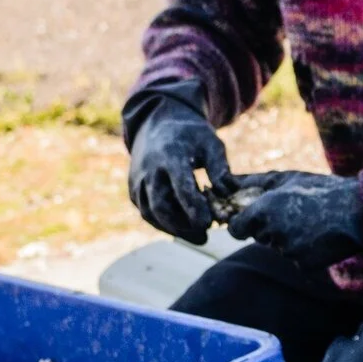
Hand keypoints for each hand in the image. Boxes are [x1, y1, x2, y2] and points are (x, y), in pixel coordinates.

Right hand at [127, 94, 232, 243]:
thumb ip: (220, 169)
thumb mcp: (211, 143)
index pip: (180, 187)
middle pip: (161, 205)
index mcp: (171, 155)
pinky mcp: (134, 190)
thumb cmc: (191, 135)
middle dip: (182, 224)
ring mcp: (138, 180)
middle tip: (205, 234)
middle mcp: (149, 169)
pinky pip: (146, 213)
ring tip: (199, 236)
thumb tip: (228, 194)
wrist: (158, 124)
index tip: (208, 223)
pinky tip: (184, 229)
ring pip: (151, 213)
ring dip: (174, 229)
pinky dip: (164, 224)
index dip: (194, 208)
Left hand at [225, 171, 362, 267]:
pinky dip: (305, 251)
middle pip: (259, 237)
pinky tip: (320, 237)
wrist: (358, 212)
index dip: (243, 224)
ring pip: (279, 248)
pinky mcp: (303, 264)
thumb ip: (254, 182)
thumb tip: (228, 182)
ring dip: (289, 239)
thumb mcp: (288, 178)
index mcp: (263, 210)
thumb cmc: (321, 190)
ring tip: (312, 223)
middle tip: (296, 214)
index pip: (236, 228)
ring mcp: (287, 250)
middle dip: (271, 228)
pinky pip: (296, 260)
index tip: (252, 219)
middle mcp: (272, 231)